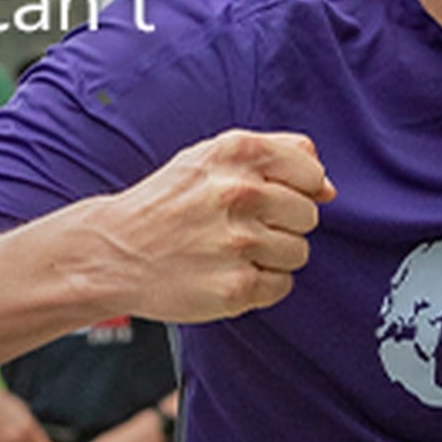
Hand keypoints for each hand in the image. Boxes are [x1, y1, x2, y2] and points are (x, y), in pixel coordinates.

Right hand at [90, 130, 335, 323]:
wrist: (113, 251)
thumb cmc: (169, 202)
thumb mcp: (213, 156)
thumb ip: (278, 154)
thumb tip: (328, 187)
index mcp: (238, 153)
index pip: (311, 172)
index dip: (298, 188)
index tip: (273, 197)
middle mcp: (241, 194)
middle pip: (308, 215)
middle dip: (283, 224)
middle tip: (242, 228)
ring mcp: (238, 243)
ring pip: (299, 252)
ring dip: (273, 256)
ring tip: (232, 251)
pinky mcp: (235, 288)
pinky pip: (282, 286)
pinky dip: (261, 285)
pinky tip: (228, 273)